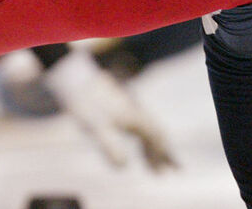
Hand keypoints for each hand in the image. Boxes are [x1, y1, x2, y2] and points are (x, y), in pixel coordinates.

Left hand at [43, 47, 177, 170]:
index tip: (168, 171)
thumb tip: (123, 167)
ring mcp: (130, 109)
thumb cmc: (86, 104)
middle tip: (175, 170)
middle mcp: (137, 112)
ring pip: (148, 131)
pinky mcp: (121, 108)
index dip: (163, 155)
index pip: (156, 138)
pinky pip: (139, 127)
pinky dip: (143, 141)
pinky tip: (140, 149)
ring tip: (155, 168)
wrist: (76, 80)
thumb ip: (110, 146)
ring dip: (154, 149)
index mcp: (135, 117)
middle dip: (165, 153)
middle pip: (156, 134)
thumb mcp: (97, 128)